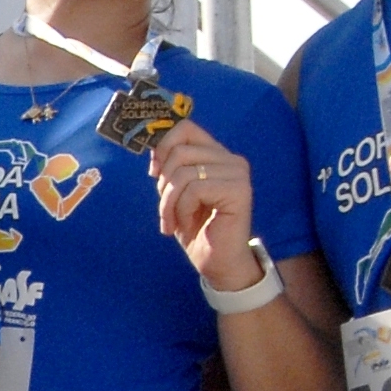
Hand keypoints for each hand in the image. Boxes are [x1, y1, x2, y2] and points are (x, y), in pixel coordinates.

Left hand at [148, 119, 264, 293]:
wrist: (217, 262)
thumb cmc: (196, 228)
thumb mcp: (175, 192)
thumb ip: (169, 167)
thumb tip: (152, 145)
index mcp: (216, 155)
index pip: (185, 128)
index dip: (162, 146)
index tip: (154, 172)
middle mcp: (231, 159)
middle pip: (179, 151)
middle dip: (163, 185)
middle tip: (167, 210)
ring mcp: (238, 173)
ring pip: (183, 172)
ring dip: (169, 202)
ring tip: (175, 221)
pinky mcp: (239, 190)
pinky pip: (194, 189)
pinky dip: (182, 209)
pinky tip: (188, 224)